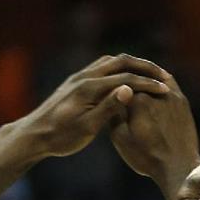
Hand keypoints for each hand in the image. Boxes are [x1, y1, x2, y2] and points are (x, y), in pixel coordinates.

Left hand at [22, 55, 170, 159]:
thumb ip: (109, 107)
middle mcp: (84, 76)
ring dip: (132, 64)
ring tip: (148, 73)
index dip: (148, 83)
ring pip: (111, 61)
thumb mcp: (87, 127)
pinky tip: (125, 78)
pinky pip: (102, 67)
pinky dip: (118, 68)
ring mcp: (79, 77)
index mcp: (90, 87)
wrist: (33, 135)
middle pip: (121, 61)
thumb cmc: (60, 137)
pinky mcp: (75, 82)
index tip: (166, 89)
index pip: (126, 79)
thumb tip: (130, 89)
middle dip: (144, 66)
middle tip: (163, 74)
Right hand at [108, 71, 199, 198]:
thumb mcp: (120, 139)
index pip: (120, 84)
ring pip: (153, 77)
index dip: (112, 87)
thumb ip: (113, 114)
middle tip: (119, 81)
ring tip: (136, 83)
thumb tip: (110, 96)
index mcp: (136, 100)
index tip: (106, 88)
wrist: (178, 168)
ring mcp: (171, 94)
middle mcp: (154, 92)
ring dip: (144, 78)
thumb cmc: (146, 156)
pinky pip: (168, 83)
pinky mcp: (181, 100)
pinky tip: (153, 87)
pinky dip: (159, 82)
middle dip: (128, 81)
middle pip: (137, 79)